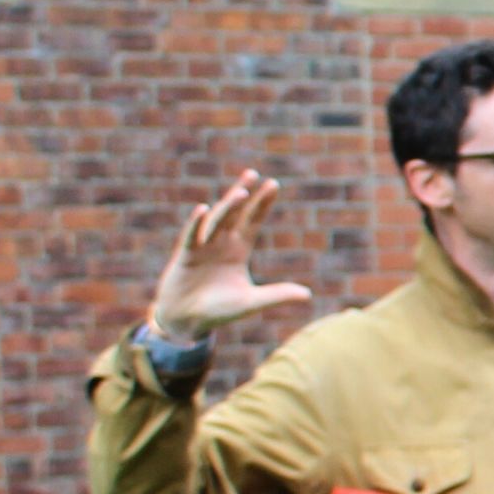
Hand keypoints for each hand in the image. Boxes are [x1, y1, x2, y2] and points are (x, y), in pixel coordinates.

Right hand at [148, 172, 314, 338]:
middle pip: (234, 214)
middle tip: (253, 173)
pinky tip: (203, 210)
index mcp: (238, 250)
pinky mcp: (185, 256)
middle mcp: (221, 243)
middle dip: (244, 194)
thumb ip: (276, 295)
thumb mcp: (251, 302)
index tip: (273, 184)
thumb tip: (308, 295)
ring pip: (216, 221)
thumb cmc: (219, 310)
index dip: (262, 204)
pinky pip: (191, 236)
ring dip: (227, 207)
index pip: (252, 221)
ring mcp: (202, 247)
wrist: (187, 320)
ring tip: (241, 193)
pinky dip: (196, 223)